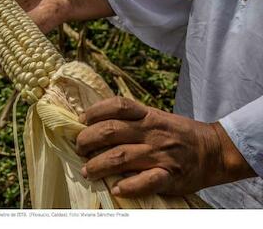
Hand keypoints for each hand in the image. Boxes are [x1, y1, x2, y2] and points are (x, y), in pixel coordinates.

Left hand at [76, 96, 255, 197]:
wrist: (213, 150)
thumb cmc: (177, 133)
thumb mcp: (156, 117)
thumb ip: (131, 119)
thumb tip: (97, 124)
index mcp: (148, 115)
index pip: (117, 105)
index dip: (94, 111)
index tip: (81, 121)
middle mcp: (151, 132)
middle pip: (111, 131)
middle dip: (87, 140)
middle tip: (79, 149)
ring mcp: (160, 154)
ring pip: (121, 157)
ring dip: (98, 165)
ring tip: (87, 171)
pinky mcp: (170, 175)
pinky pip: (146, 182)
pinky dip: (129, 186)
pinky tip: (116, 188)